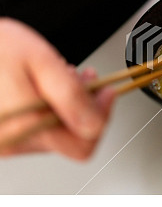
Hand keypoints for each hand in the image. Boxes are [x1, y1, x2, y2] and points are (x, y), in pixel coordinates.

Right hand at [0, 18, 114, 159]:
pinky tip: (47, 84)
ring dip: (69, 103)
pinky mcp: (6, 132)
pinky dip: (52, 105)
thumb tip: (95, 124)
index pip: (83, 145)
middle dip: (86, 105)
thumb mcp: (42, 62)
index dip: (101, 116)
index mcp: (25, 128)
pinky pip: (41, 125)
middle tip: (85, 77)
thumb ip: (70, 95)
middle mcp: (14, 141)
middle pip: (72, 138)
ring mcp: (8, 140)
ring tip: (62, 74)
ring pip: (58, 131)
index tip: (106, 92)